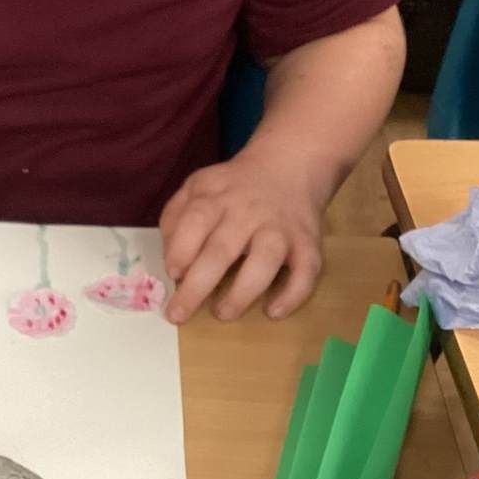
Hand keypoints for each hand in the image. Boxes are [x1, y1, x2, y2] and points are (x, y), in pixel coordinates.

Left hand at [159, 154, 325, 324]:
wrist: (289, 164)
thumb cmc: (232, 188)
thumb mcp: (196, 188)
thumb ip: (175, 218)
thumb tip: (171, 264)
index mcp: (215, 197)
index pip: (194, 222)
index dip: (180, 250)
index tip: (173, 274)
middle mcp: (248, 212)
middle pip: (221, 250)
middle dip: (197, 286)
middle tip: (179, 314)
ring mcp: (280, 228)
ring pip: (264, 262)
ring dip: (242, 293)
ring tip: (223, 313)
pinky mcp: (307, 242)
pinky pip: (306, 271)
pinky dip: (293, 294)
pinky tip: (274, 311)